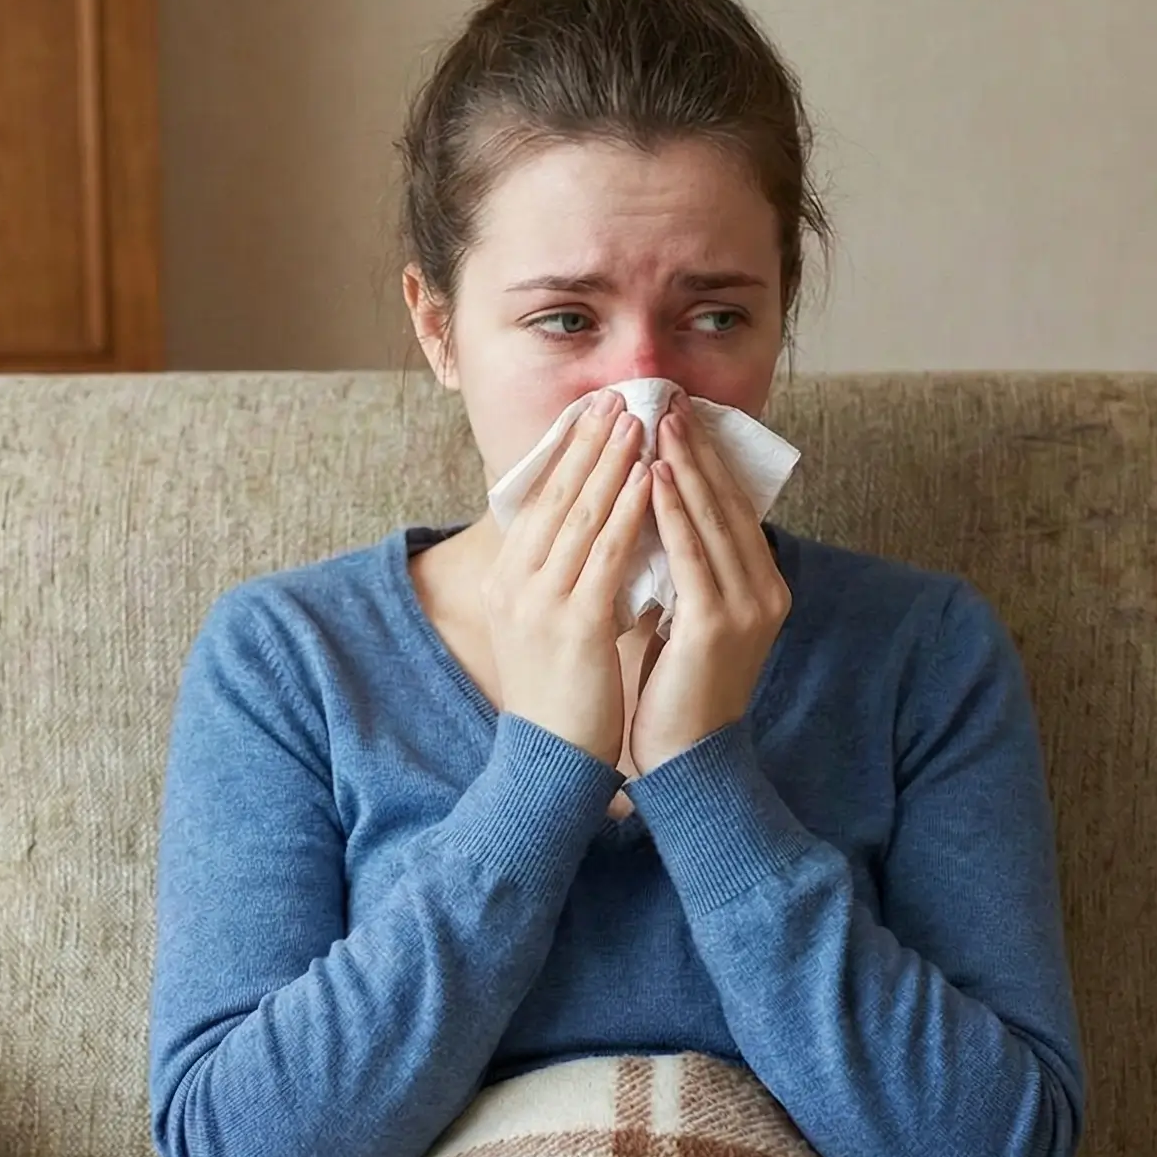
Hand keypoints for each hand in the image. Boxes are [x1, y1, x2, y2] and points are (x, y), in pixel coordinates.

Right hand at [485, 389, 657, 766]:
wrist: (550, 759)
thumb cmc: (560, 694)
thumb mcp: (543, 624)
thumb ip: (558, 577)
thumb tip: (588, 531)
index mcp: (507, 580)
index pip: (538, 501)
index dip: (567, 453)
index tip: (593, 414)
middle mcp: (515, 583)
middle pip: (556, 496)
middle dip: (589, 442)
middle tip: (617, 397)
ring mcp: (541, 602)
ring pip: (581, 514)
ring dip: (612, 461)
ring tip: (638, 420)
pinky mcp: (575, 623)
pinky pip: (606, 553)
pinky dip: (629, 510)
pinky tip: (650, 479)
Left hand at [628, 404, 790, 774]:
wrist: (684, 758)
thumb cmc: (673, 688)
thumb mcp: (685, 617)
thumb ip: (685, 572)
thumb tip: (656, 519)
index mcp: (761, 586)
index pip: (732, 507)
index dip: (705, 459)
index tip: (677, 415)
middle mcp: (764, 591)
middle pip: (728, 503)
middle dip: (696, 448)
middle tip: (665, 399)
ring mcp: (747, 608)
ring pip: (711, 521)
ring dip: (683, 467)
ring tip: (657, 422)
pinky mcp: (717, 626)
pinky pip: (691, 556)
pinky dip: (671, 513)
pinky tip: (650, 478)